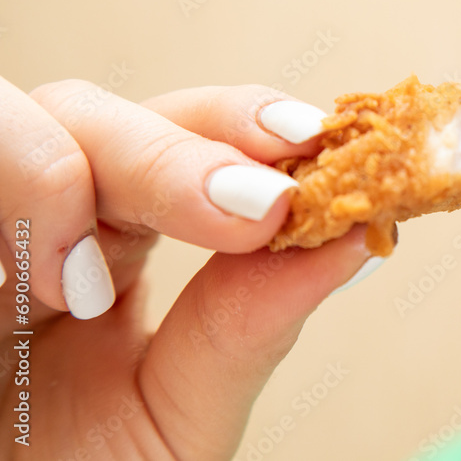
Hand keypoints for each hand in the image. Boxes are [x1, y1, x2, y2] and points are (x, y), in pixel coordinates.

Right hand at [0, 79, 375, 458]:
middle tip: (251, 207)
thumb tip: (356, 239)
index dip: (242, 123)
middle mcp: (49, 222)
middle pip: (102, 114)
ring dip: (63, 176)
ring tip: (81, 288)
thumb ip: (250, 328)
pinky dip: (7, 201)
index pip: (185, 138)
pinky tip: (36, 287)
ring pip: (24, 120)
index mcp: (118, 247)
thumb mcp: (178, 416)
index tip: (310, 138)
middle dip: (177, 153)